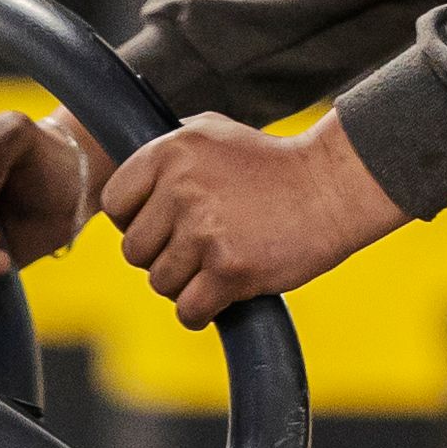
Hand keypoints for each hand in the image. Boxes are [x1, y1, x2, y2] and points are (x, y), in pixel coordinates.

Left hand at [104, 113, 403, 322]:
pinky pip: (187, 310)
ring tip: (218, 263)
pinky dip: (201, 312)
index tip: (163, 225)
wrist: (331, 187)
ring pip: (160, 283)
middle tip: (199, 248)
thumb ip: (166, 156)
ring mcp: (204, 230)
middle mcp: (181, 188)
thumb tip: (123, 187)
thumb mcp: (212, 135)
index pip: (115, 203)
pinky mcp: (228, 269)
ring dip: (185, 284)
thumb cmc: (271, 165)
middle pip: (134, 250)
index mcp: (171, 152)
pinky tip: (222, 294)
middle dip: (162, 256)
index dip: (135, 222)